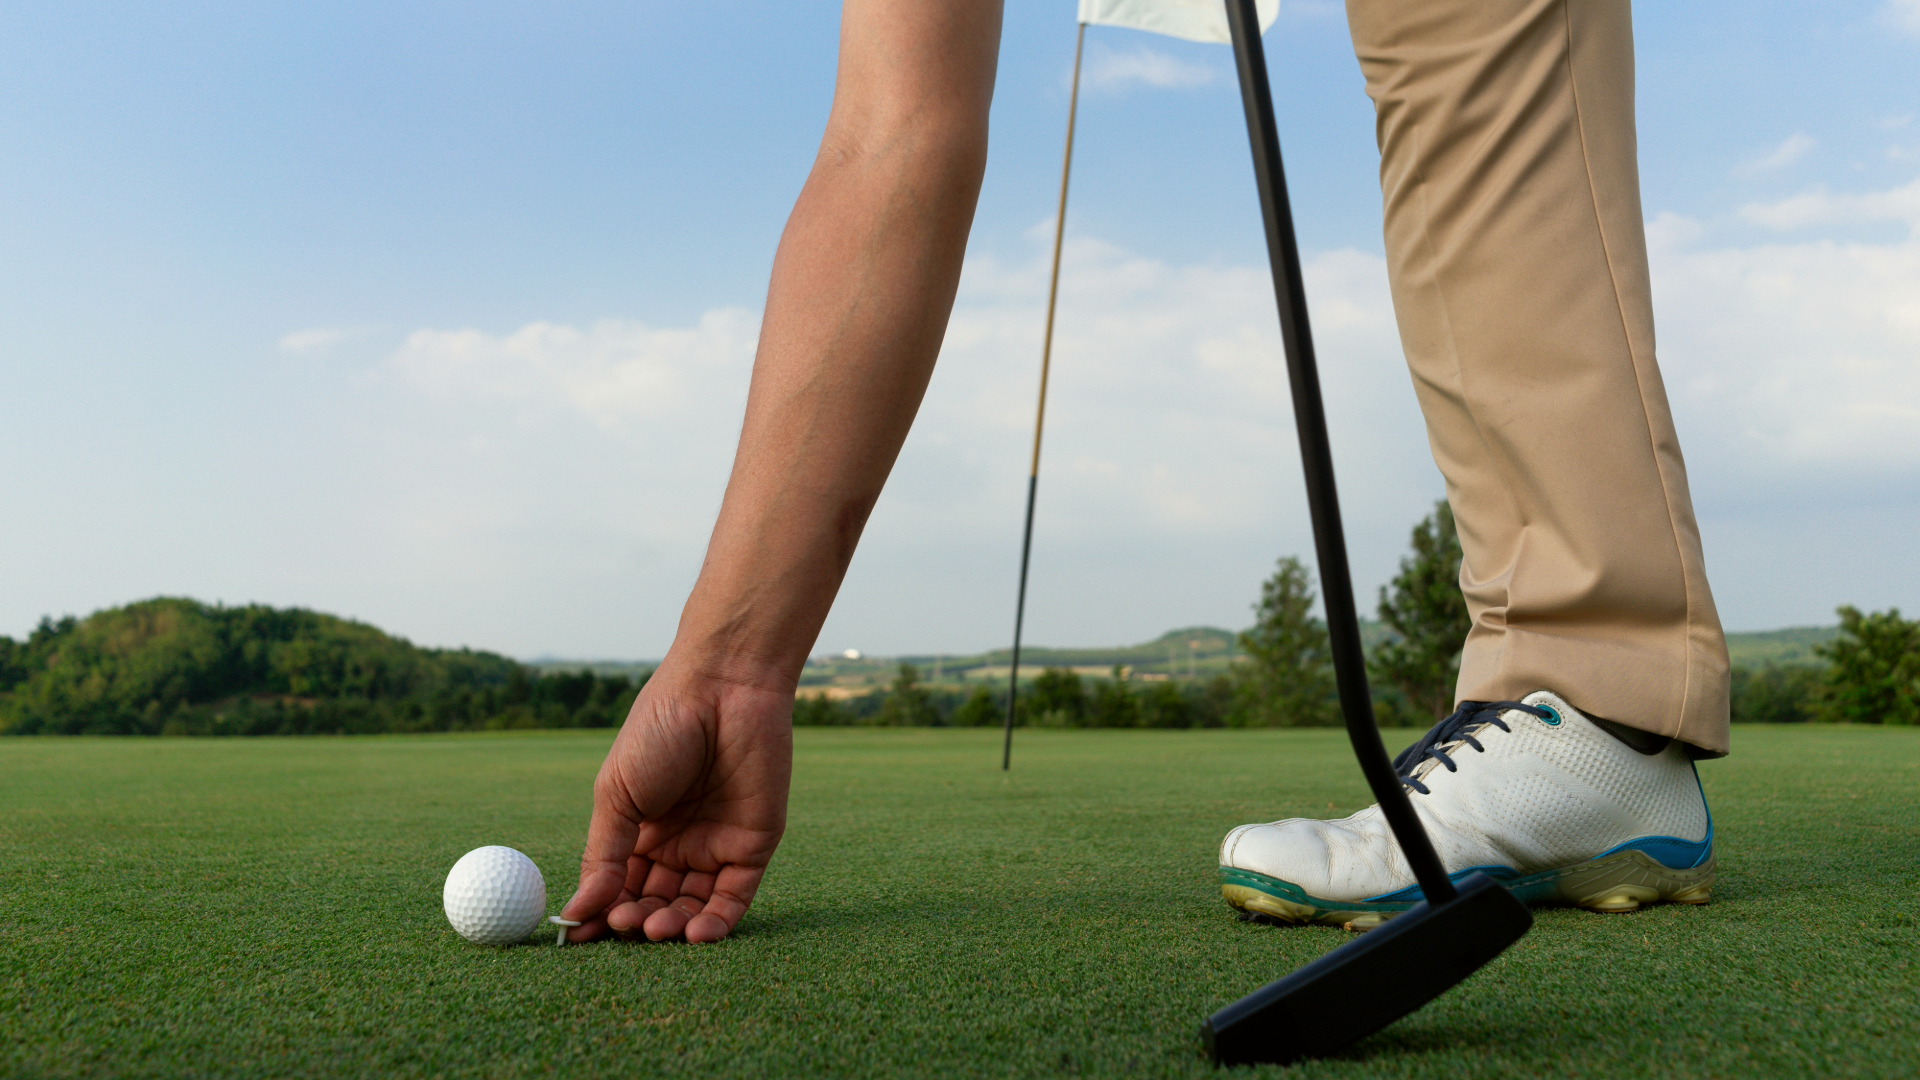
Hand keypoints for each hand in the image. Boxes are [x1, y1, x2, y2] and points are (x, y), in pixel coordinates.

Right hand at [560, 663, 791, 943]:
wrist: (721, 689)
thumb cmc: (660, 729)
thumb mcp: (616, 793)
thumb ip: (602, 854)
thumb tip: (575, 913)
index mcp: (639, 829)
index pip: (618, 887)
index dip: (600, 914)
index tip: (578, 941)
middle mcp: (678, 843)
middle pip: (653, 902)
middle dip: (636, 922)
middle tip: (624, 927)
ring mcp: (715, 846)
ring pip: (692, 907)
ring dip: (672, 928)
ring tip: (653, 928)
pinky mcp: (753, 846)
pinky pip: (734, 897)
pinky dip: (716, 924)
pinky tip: (695, 935)